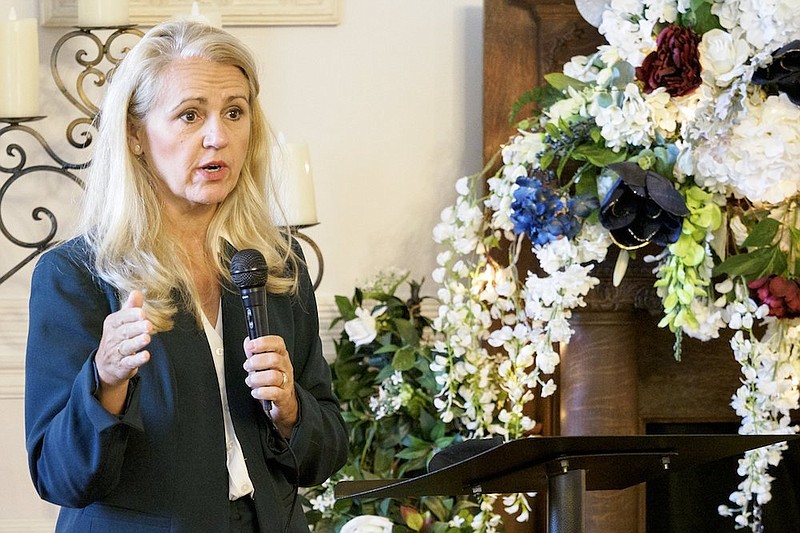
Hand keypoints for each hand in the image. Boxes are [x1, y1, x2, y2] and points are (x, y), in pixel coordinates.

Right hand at [96, 290, 151, 412]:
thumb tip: (137, 291)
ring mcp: (116, 353)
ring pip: (126, 347)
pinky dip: (137, 359)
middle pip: (124, 332)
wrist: (105, 366)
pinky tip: (146, 356)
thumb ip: (130, 308)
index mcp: (112, 324)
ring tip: (147, 338)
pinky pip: (129, 362)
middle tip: (148, 325)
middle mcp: (112, 338)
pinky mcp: (121, 366)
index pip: (121, 318)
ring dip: (137, 342)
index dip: (131, 315)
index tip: (142, 313)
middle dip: (136, 328)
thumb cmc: (117, 338)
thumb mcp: (121, 322)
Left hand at [243, 335, 297, 437]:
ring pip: (273, 376)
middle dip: (256, 362)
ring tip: (250, 381)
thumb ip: (255, 353)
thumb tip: (248, 341)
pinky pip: (274, 393)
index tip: (250, 346)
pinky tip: (256, 392)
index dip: (264, 342)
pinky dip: (261, 392)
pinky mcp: (284, 396)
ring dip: (256, 379)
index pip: (278, 343)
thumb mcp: (263, 365)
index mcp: (281, 356)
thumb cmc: (272, 381)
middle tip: (247, 366)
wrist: (284, 402)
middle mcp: (285, 367)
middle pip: (274, 359)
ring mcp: (286, 382)